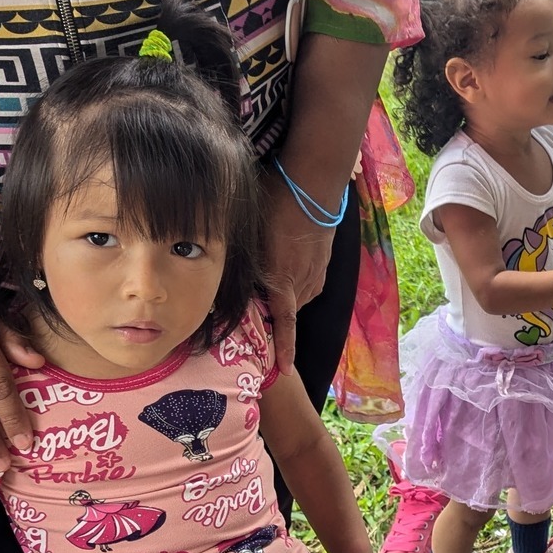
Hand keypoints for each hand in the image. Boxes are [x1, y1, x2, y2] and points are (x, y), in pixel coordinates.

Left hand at [262, 168, 336, 377]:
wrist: (314, 181)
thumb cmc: (275, 201)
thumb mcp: (251, 232)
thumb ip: (243, 260)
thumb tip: (228, 275)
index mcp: (283, 281)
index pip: (284, 325)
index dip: (283, 349)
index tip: (283, 371)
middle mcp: (303, 282)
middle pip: (286, 310)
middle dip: (272, 314)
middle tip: (253, 306)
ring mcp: (316, 272)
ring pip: (298, 296)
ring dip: (284, 295)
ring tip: (270, 280)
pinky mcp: (323, 262)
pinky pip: (308, 282)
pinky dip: (296, 281)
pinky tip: (287, 264)